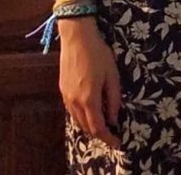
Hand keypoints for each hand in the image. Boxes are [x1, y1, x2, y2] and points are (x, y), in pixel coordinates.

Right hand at [59, 17, 121, 148]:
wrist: (76, 37)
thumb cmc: (98, 54)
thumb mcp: (113, 76)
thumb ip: (113, 99)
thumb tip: (114, 119)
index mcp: (89, 99)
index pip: (98, 127)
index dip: (108, 138)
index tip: (118, 143)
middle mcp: (74, 102)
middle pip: (86, 127)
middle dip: (99, 134)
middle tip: (113, 134)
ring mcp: (66, 96)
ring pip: (77, 120)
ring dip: (90, 126)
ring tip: (103, 124)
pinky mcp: (62, 90)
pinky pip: (71, 111)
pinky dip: (81, 117)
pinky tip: (90, 112)